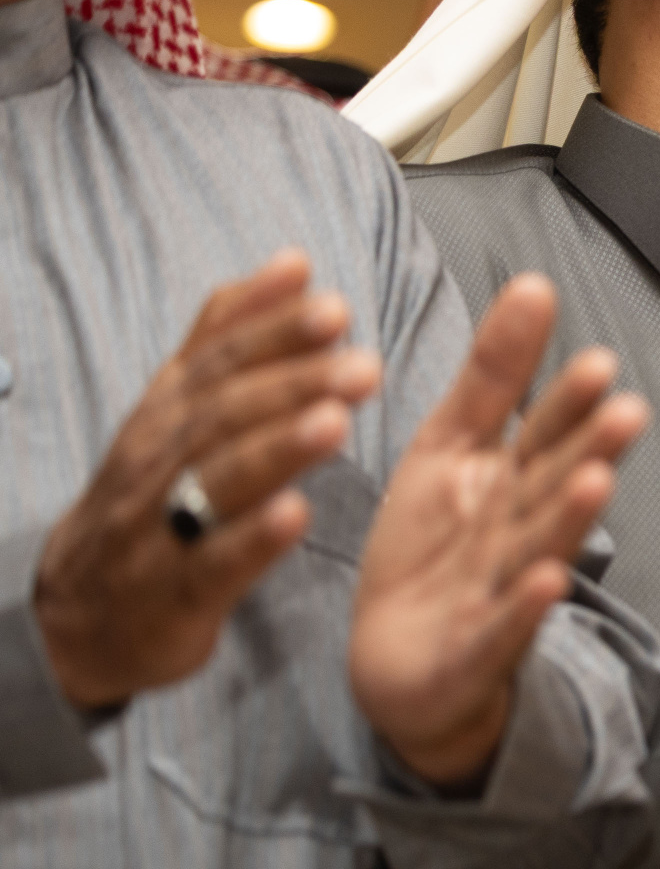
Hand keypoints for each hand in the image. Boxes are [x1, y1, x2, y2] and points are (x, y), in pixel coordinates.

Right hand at [33, 251, 378, 710]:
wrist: (88, 606)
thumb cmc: (154, 489)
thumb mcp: (180, 405)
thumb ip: (231, 334)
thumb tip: (293, 262)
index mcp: (171, 410)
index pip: (221, 360)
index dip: (275, 332)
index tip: (336, 307)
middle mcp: (161, 457)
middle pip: (226, 413)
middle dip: (294, 384)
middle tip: (362, 365)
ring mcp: (162, 523)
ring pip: (218, 478)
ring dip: (279, 449)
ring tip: (336, 425)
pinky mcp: (175, 590)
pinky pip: (213, 562)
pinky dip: (253, 539)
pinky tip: (296, 515)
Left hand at [350, 275, 648, 787]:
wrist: (399, 665)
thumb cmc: (434, 552)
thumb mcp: (450, 448)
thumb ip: (494, 375)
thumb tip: (534, 284)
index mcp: (508, 482)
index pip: (543, 435)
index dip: (568, 403)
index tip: (598, 363)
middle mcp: (515, 534)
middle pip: (552, 487)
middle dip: (589, 452)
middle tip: (625, 413)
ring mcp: (499, 594)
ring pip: (538, 549)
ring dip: (569, 519)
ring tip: (595, 483)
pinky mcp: (473, 654)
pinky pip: (502, 630)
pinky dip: (523, 611)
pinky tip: (547, 584)